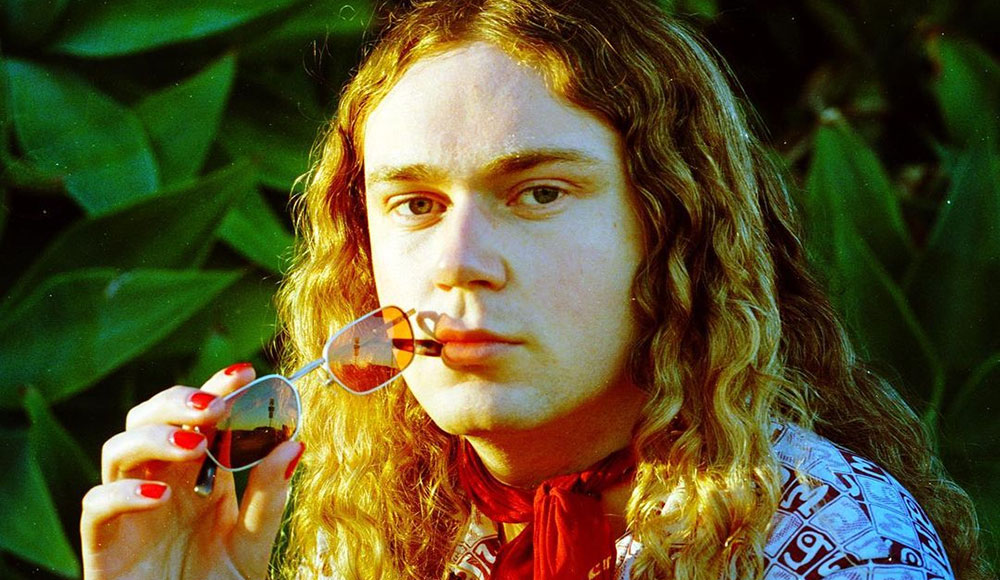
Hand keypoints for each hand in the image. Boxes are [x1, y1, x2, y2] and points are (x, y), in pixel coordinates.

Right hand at [80, 364, 304, 579]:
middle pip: (150, 417)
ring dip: (154, 437)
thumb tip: (294, 443)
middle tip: (216, 405)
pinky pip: (96, 505)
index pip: (200, 417)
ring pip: (117, 448)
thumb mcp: (253, 544)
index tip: (244, 373)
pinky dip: (124, 493)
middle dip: (181, 401)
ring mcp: (128, 509)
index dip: (216, 389)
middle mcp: (160, 482)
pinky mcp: (103, 544)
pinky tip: (159, 495)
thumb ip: (268, 497)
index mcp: (198, 476)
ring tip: (194, 444)